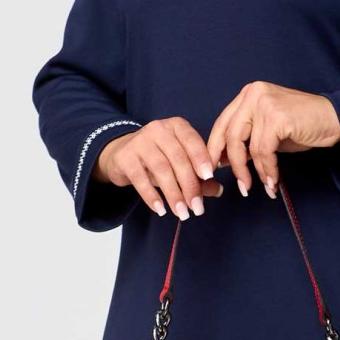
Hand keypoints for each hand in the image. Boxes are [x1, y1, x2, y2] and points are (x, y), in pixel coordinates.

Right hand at [94, 117, 223, 219]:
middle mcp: (158, 129)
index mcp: (176, 126)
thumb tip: (218, 190)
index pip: (192, 141)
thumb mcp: (179, 162)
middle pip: (178, 158)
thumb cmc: (158, 157)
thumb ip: (198, 175)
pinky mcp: (125, 157)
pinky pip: (140, 178)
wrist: (121, 153)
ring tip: (182, 213)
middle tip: (197, 208)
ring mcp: (139, 141)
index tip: (209, 177)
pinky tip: (160, 210)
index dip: (201, 158)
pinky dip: (151, 196)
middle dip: (190, 185)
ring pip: (161, 169)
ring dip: (173, 194)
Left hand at [204, 83, 339, 198]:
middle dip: (231, 164)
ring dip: (253, 172)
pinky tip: (273, 181)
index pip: (223, 122)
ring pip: (246, 146)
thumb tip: (224, 160)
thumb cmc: (304, 126)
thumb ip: (248, 140)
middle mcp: (254, 94)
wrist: (335, 120)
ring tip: (260, 187)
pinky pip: (264, 151)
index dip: (215, 148)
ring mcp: (265, 103)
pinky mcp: (277, 117)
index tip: (213, 169)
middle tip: (239, 185)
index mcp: (249, 94)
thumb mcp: (269, 131)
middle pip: (230, 134)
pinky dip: (268, 170)